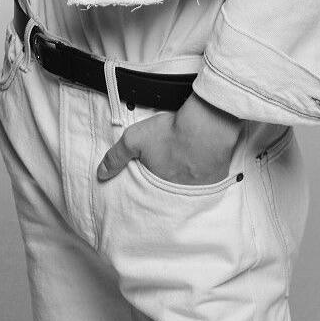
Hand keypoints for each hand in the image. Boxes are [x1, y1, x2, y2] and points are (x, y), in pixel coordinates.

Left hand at [97, 93, 242, 185]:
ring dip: (186, 178)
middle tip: (167, 169)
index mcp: (161, 186)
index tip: (149, 177)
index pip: (150, 194)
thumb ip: (116, 157)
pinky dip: (203, 172)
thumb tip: (101, 174)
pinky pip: (209, 179)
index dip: (148, 185)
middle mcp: (182, 192)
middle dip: (167, 183)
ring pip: (191, 186)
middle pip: (171, 191)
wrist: (207, 126)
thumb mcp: (133, 140)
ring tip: (182, 164)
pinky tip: (200, 161)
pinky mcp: (218, 176)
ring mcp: (203, 186)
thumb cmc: (170, 133)